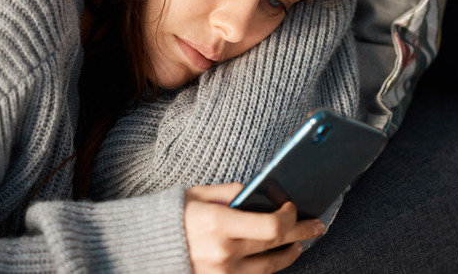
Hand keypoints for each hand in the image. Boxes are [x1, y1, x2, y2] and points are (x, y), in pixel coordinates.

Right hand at [183, 183, 324, 273]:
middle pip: (276, 247)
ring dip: (289, 255)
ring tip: (297, 245)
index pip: (272, 226)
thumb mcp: (198, 194)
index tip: (294, 208)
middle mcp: (223, 253)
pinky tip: (275, 259)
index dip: (291, 218)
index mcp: (218, 224)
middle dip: (301, 234)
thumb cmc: (171, 216)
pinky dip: (267, 269)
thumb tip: (260, 192)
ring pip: (269, 269)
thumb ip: (231, 192)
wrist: (141, 248)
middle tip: (316, 227)